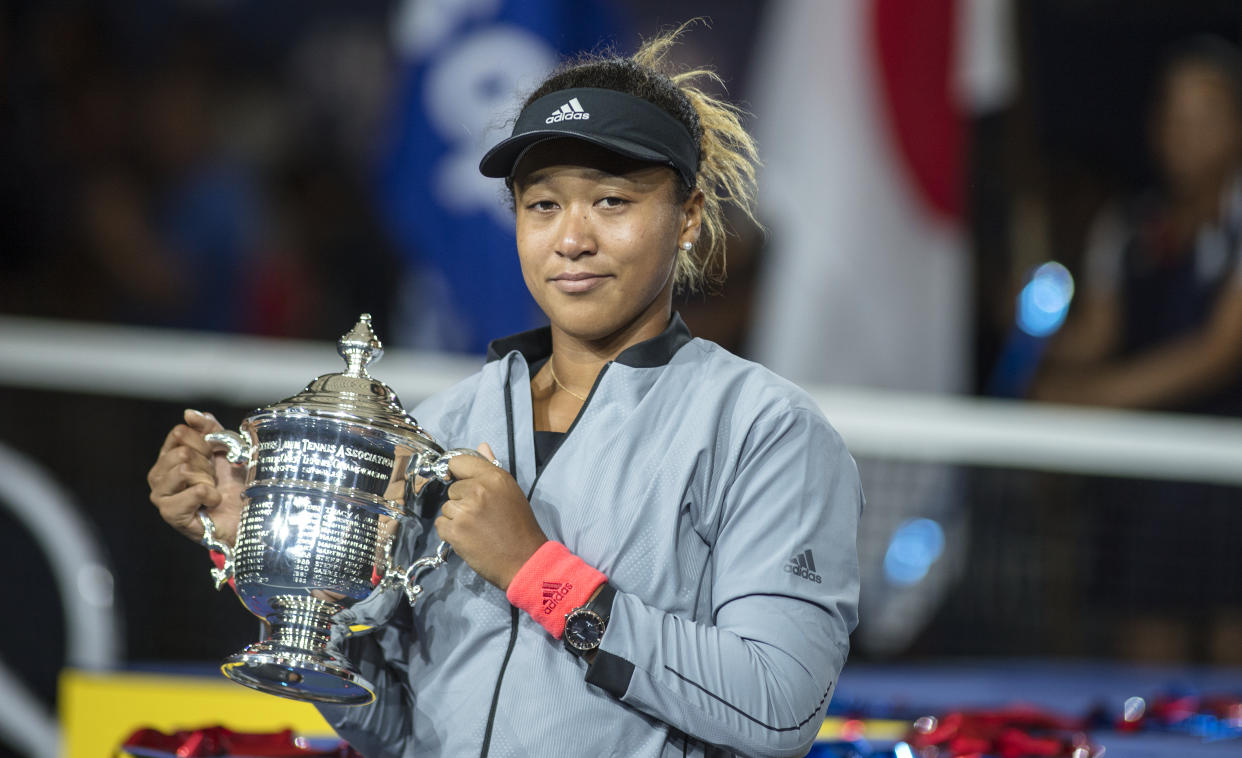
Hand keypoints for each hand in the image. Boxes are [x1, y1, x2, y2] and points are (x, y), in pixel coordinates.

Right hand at [147, 409, 245, 545]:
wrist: (247, 515)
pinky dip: (211, 495)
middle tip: (214, 478)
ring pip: (184, 470)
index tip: (214, 457)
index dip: (205, 443)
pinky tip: (212, 502)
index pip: (179, 433)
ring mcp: (161, 496)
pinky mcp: (171, 514)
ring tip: (212, 490)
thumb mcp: (225, 448)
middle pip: (181, 453)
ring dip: (208, 480)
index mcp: (168, 457)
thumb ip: (209, 428)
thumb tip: (189, 414)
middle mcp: (159, 475)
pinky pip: (194, 491)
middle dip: (207, 464)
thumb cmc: (234, 484)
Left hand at [435, 443, 546, 590]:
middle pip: (452, 489)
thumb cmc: (520, 527)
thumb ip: (492, 467)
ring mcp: (465, 510)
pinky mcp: (455, 530)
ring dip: (456, 519)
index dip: (458, 473)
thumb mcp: (511, 491)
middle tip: (481, 516)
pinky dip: (451, 533)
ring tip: (477, 529)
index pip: (458, 462)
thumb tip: (482, 446)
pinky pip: (441, 525)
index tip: (462, 482)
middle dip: (462, 501)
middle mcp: (478, 490)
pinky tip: (469, 538)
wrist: (524, 560)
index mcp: (494, 477)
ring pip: (446, 508)